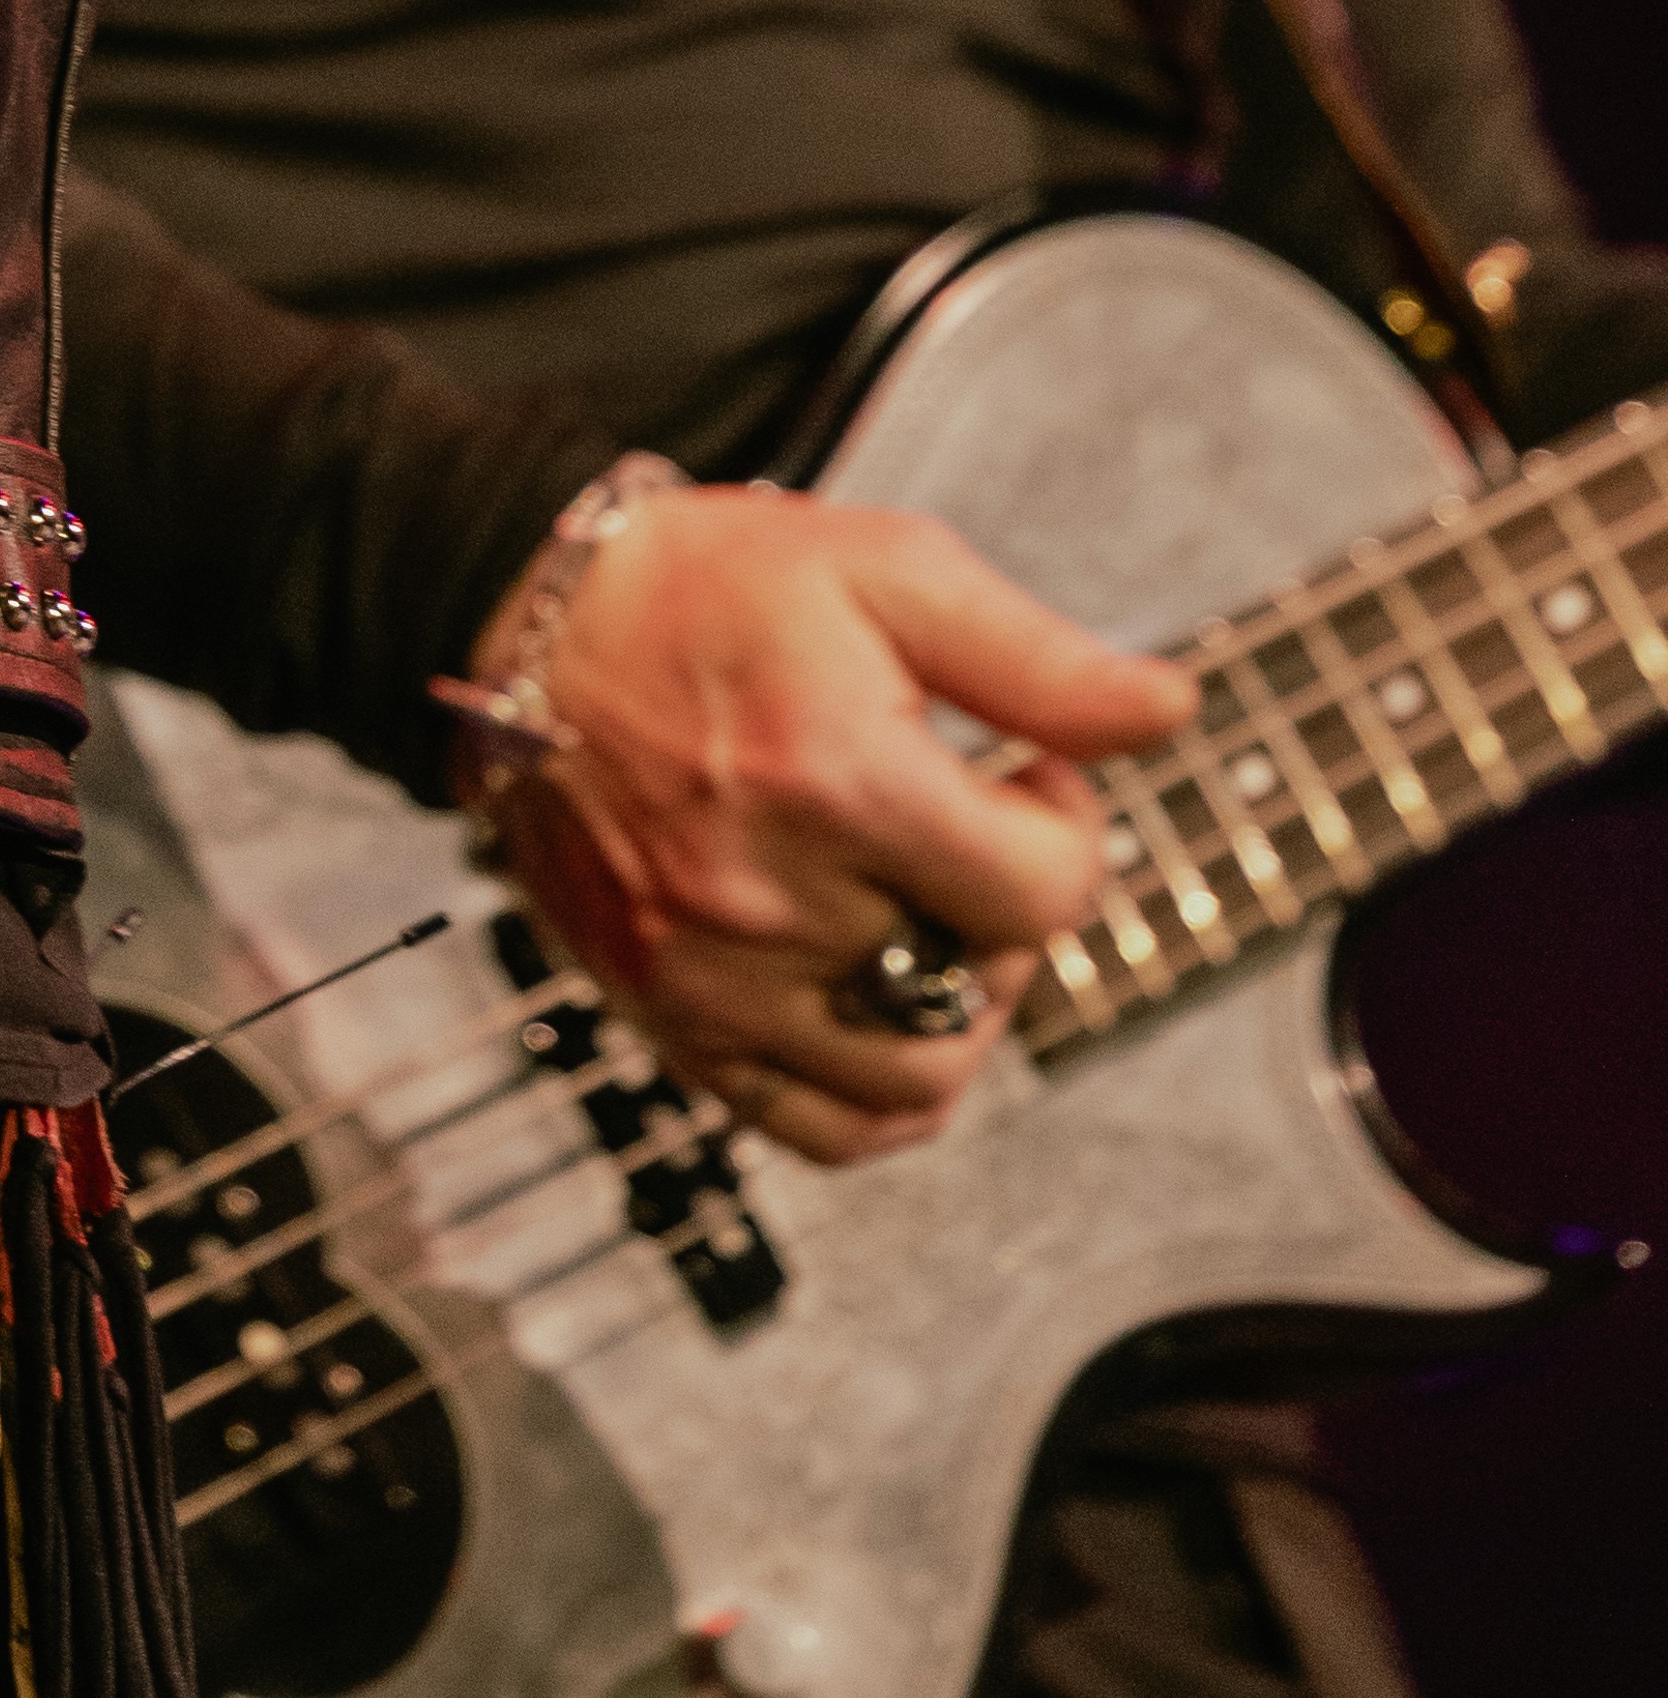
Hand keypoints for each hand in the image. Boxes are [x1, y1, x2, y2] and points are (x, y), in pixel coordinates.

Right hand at [479, 479, 1193, 1170]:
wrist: (529, 626)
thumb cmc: (701, 588)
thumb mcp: (882, 569)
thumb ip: (1035, 658)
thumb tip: (1167, 714)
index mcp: (833, 779)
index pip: (1044, 892)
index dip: (1068, 825)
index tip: (1022, 771)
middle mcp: (768, 896)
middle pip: (988, 978)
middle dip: (1011, 902)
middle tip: (968, 825)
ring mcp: (713, 973)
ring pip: (920, 1075)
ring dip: (961, 1004)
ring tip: (928, 915)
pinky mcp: (671, 1015)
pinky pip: (821, 1128)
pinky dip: (886, 1098)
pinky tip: (890, 1010)